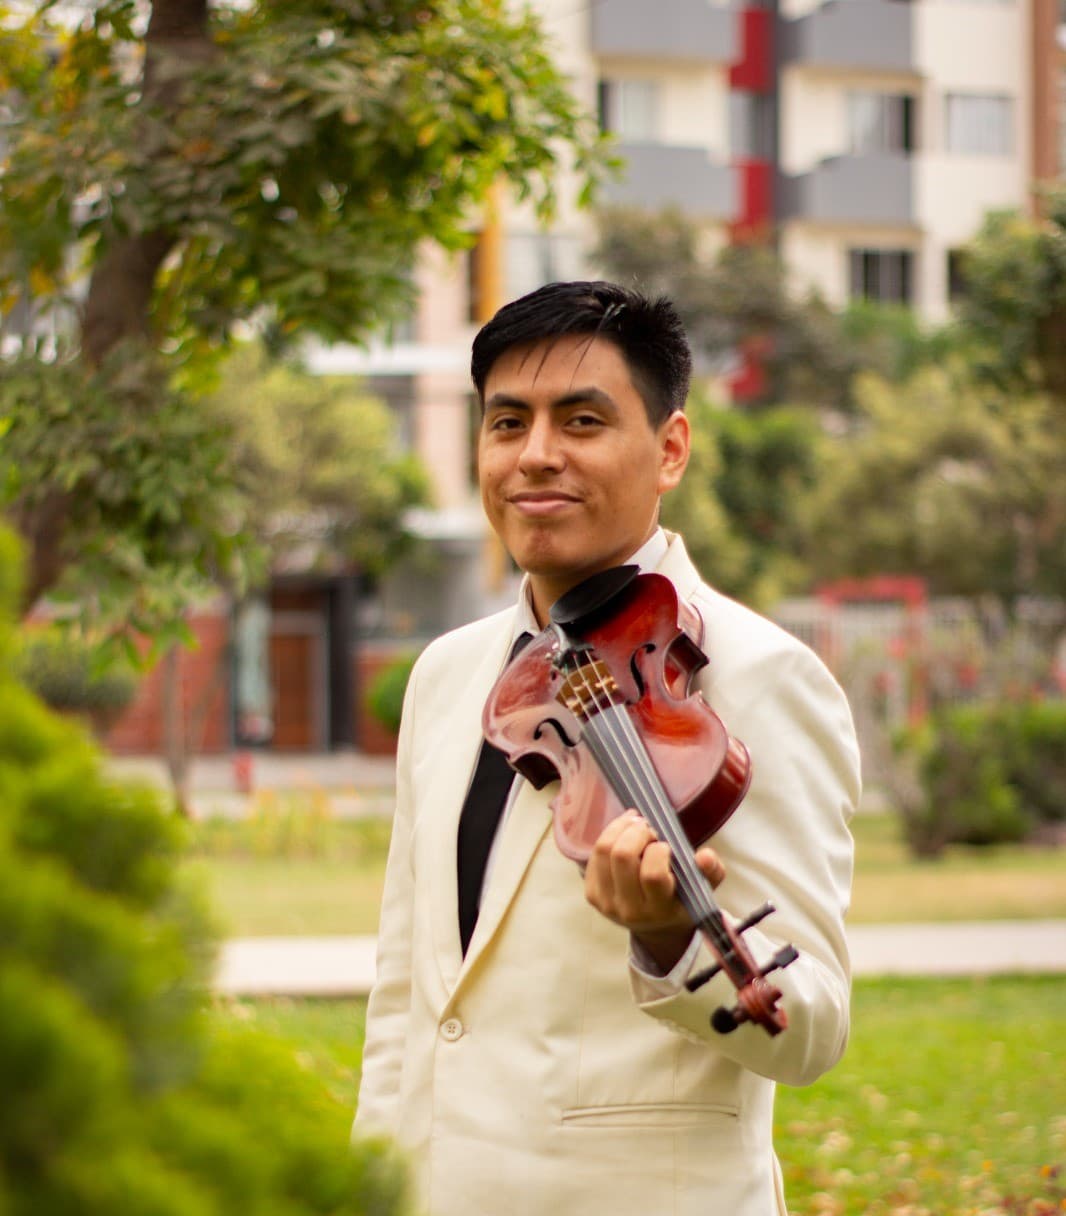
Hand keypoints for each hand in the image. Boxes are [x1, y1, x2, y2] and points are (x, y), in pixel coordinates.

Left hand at [584, 810, 725, 972]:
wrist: (655, 925)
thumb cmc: (681, 899)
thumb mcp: (702, 889)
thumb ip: (711, 872)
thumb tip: (705, 856)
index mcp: (659, 909)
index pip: (652, 875)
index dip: (658, 851)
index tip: (665, 845)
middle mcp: (630, 910)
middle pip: (622, 857)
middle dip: (637, 832)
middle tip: (649, 829)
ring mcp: (607, 903)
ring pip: (604, 851)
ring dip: (621, 828)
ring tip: (637, 824)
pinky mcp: (591, 893)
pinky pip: (594, 855)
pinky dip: (609, 836)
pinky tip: (624, 833)